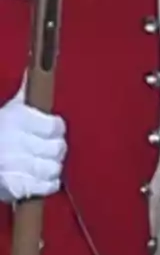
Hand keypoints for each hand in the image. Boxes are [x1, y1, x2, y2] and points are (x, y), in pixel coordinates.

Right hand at [0, 79, 65, 202]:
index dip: (55, 130)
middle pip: (58, 148)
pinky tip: (39, 180)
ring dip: (50, 168)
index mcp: (17, 120)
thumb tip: (35, 68)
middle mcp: (16, 142)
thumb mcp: (6, 110)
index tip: (51, 132)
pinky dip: (47, 184)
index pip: (56, 127)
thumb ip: (24, 95)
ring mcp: (16, 166)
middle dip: (54, 150)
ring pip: (54, 168)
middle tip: (45, 151)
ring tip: (39, 165)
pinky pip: (47, 186)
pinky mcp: (16, 186)